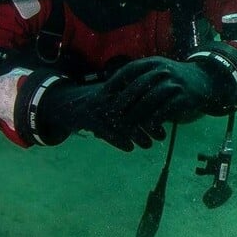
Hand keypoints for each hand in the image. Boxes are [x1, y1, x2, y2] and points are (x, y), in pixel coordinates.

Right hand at [40, 81, 166, 151]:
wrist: (68, 104)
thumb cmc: (100, 101)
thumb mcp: (116, 95)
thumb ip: (137, 100)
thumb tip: (165, 110)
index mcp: (120, 88)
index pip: (142, 98)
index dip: (156, 111)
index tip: (168, 122)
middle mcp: (111, 97)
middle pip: (134, 110)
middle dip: (150, 124)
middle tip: (162, 137)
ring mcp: (99, 108)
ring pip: (121, 122)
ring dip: (136, 134)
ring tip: (148, 145)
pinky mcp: (88, 120)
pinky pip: (105, 131)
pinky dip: (118, 140)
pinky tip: (129, 148)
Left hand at [103, 57, 217, 125]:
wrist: (203, 80)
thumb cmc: (173, 79)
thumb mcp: (157, 70)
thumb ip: (138, 78)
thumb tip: (110, 92)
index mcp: (153, 62)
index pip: (129, 70)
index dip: (115, 83)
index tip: (103, 95)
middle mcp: (163, 70)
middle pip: (137, 86)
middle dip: (122, 102)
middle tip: (110, 115)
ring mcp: (174, 83)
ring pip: (149, 100)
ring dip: (135, 115)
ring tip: (126, 125)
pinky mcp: (183, 97)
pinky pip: (164, 110)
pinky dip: (154, 121)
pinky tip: (147, 129)